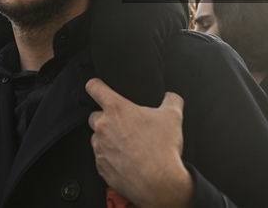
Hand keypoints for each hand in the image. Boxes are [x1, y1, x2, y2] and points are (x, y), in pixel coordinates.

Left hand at [85, 79, 192, 207]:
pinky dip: (110, 158)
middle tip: (124, 125)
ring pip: (97, 138)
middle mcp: (103, 127)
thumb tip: (171, 97)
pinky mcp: (101, 167)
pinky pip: (101, 158)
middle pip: (94, 115)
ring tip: (128, 145)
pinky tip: (127, 160)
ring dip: (108, 139)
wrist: (159, 183)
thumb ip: (171, 100)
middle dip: (106, 118)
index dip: (95, 85)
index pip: (94, 87)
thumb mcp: (173, 116)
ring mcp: (100, 148)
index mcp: (116, 109)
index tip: (98, 87)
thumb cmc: (163, 150)